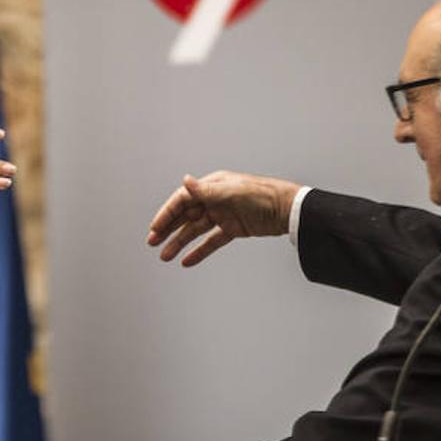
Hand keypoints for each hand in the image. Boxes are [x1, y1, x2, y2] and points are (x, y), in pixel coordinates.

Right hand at [147, 171, 300, 266]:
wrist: (287, 210)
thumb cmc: (261, 195)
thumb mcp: (230, 192)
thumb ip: (205, 190)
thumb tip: (184, 180)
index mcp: (212, 186)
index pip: (182, 200)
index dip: (167, 214)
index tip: (155, 228)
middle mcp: (214, 199)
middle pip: (185, 216)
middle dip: (168, 229)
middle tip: (152, 242)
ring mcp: (223, 215)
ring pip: (195, 231)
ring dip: (179, 243)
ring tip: (165, 256)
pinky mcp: (233, 229)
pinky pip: (211, 241)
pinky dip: (199, 251)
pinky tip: (187, 261)